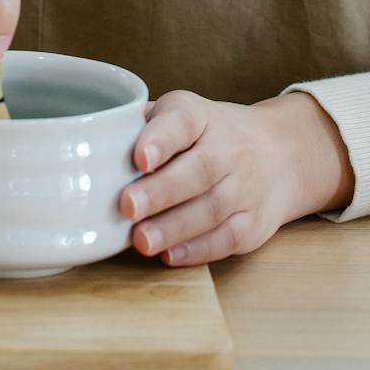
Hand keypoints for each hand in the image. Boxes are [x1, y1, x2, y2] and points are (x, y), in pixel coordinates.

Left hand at [118, 88, 355, 266]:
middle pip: (198, 170)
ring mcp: (245, 187)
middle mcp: (228, 148)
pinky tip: (170, 254)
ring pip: (211, 209)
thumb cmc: (208, 135)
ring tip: (141, 240)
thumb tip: (90, 149)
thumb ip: (141, 127)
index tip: (139, 157)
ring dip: (174, 228)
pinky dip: (197, 249)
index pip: (183, 120)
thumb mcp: (180, 115)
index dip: (161, 138)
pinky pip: (226, 238)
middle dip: (161, 191)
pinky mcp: (254, 224)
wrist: (279, 153)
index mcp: (201, 116)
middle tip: (127, 206)